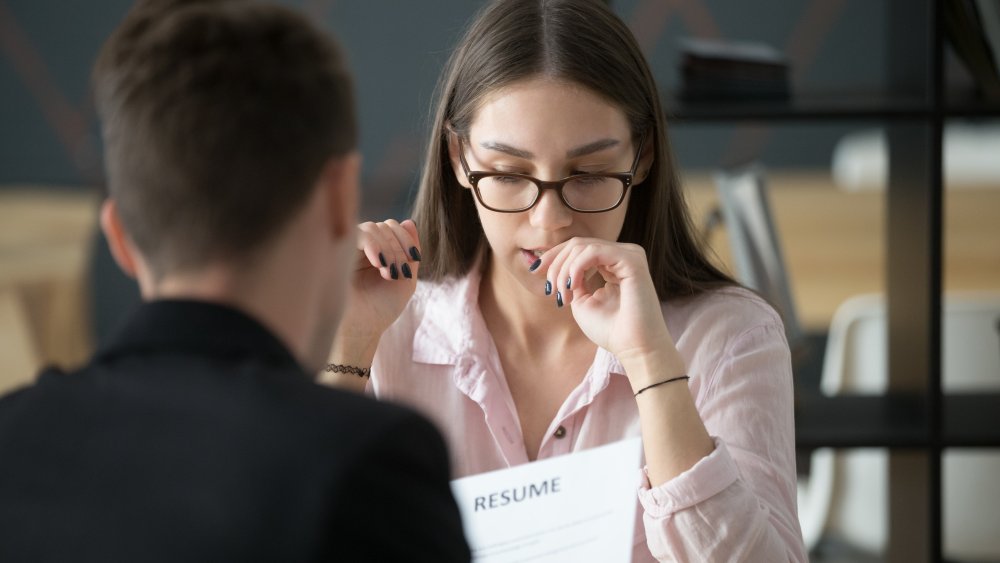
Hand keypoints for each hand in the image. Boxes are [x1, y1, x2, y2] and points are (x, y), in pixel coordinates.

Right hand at [336, 219, 421, 351]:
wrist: (360, 329)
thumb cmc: (382, 308)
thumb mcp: (405, 280)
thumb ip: (411, 253)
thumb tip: (410, 221)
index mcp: (379, 250)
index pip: (393, 227)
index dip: (407, 238)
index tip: (414, 258)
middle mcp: (363, 246)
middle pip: (385, 226)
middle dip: (398, 247)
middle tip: (397, 273)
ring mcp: (349, 248)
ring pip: (372, 227)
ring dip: (387, 248)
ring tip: (388, 273)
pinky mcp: (338, 251)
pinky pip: (357, 233)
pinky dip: (372, 244)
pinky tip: (378, 263)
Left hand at [531, 238, 673, 365]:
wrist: (634, 347)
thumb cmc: (610, 330)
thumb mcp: (581, 301)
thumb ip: (572, 281)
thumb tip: (559, 267)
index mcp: (612, 264)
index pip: (578, 248)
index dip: (553, 256)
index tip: (534, 271)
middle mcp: (622, 255)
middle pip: (577, 244)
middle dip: (555, 265)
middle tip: (550, 290)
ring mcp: (629, 255)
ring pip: (582, 246)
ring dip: (564, 270)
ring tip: (563, 294)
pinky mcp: (632, 260)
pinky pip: (594, 251)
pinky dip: (576, 267)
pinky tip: (573, 285)